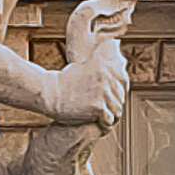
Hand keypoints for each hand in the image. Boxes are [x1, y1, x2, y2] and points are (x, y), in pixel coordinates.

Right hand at [43, 0, 134, 127]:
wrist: (50, 93)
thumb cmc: (64, 82)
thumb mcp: (84, 67)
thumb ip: (99, 67)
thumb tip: (113, 50)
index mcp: (105, 67)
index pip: (124, 83)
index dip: (118, 93)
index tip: (108, 98)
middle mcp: (107, 78)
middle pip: (121, 98)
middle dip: (112, 106)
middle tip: (101, 111)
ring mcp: (103, 93)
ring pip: (117, 111)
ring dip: (109, 116)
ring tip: (98, 118)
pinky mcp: (98, 107)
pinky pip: (109, 120)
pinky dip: (103, 124)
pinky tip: (95, 122)